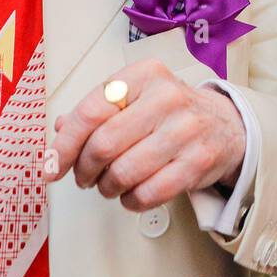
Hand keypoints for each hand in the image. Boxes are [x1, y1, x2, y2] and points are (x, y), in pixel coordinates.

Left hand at [48, 60, 246, 212]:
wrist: (225, 124)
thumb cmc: (170, 111)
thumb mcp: (135, 97)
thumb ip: (96, 111)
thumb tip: (58, 132)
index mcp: (144, 75)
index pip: (91, 111)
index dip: (64, 145)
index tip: (51, 166)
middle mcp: (166, 97)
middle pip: (103, 144)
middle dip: (84, 170)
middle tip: (84, 176)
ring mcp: (185, 130)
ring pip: (123, 173)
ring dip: (107, 187)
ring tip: (110, 184)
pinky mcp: (197, 162)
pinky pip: (147, 194)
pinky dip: (131, 201)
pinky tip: (133, 192)